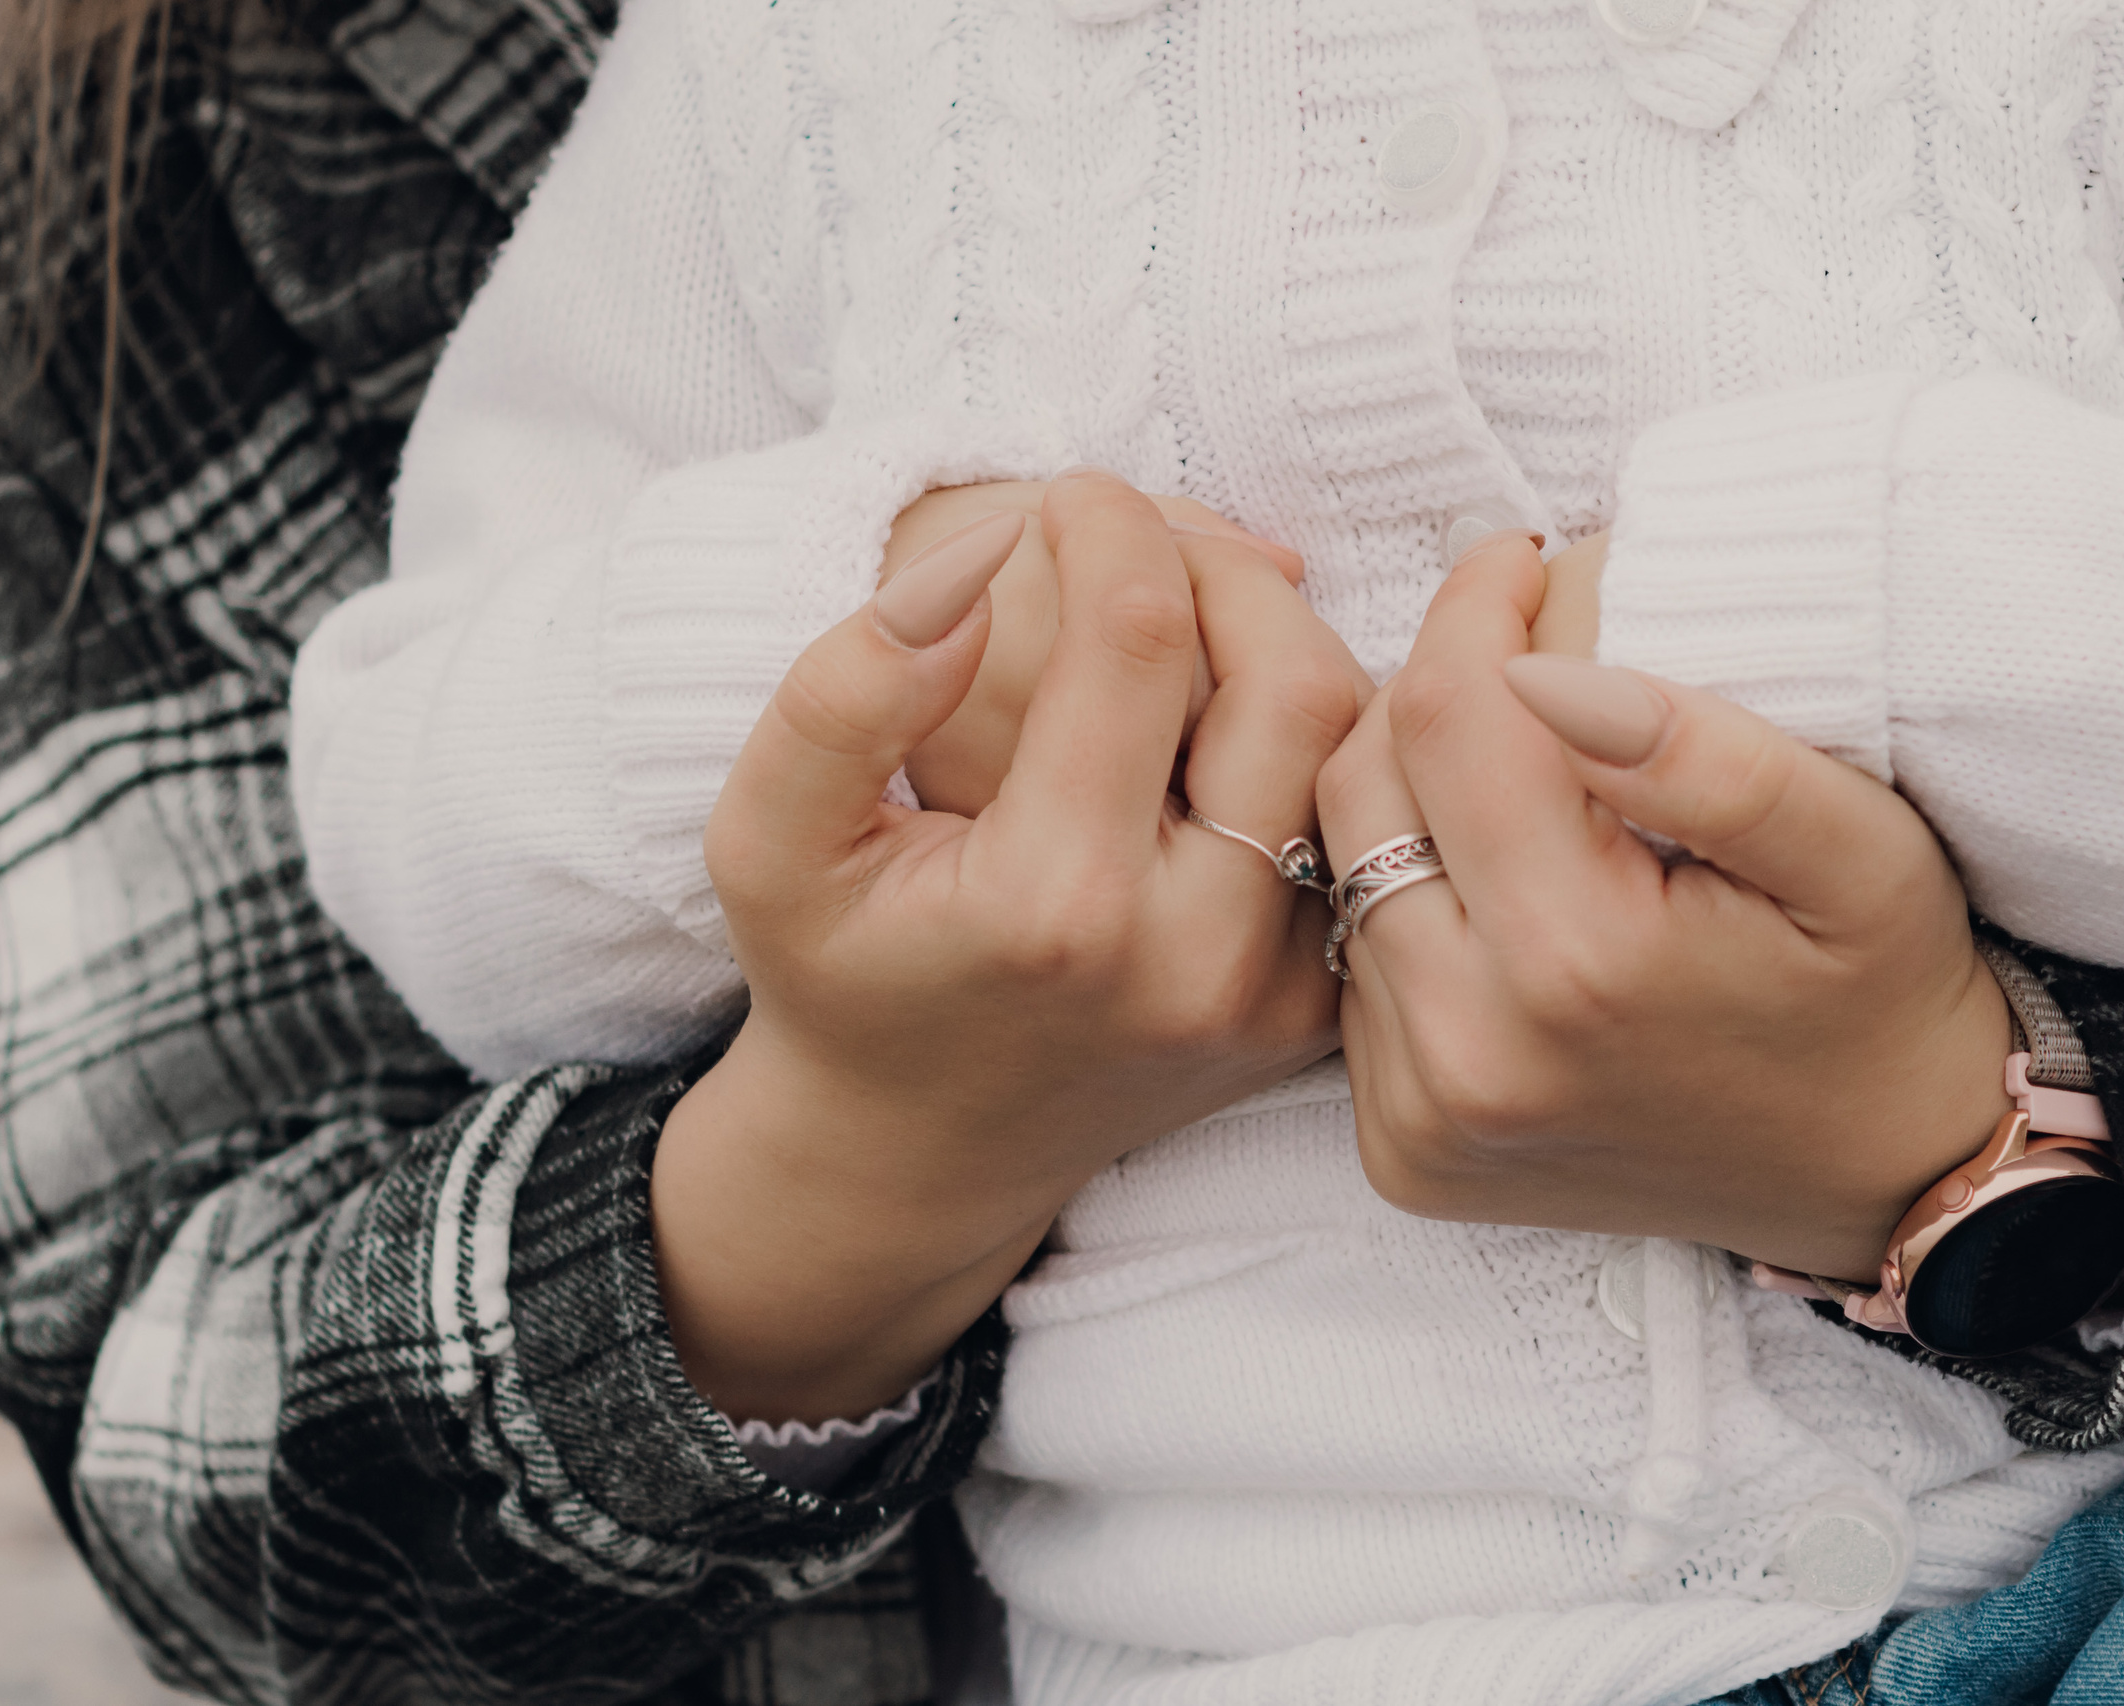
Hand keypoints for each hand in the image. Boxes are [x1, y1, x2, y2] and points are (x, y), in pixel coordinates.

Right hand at [653, 469, 1365, 1422]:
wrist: (912, 1150)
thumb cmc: (837, 971)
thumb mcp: (770, 839)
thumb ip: (845, 695)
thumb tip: (976, 567)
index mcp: (1053, 906)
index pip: (1137, 636)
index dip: (1107, 522)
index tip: (1066, 499)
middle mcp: (1189, 960)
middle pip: (1291, 682)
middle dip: (1224, 571)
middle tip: (1149, 543)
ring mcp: (1267, 996)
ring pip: (1348, 750)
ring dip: (1279, 648)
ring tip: (1185, 620)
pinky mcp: (1311, 1012)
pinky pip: (1353, 829)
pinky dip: (1303, 745)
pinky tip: (1218, 719)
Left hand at [1317, 532, 2010, 1280]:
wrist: (1883, 1184)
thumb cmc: (1877, 996)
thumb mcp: (1859, 851)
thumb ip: (1707, 749)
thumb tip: (1542, 661)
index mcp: (1577, 962)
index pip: (1449, 712)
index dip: (1474, 608)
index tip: (1519, 564)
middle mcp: (1470, 1052)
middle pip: (1361, 783)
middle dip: (1427, 691)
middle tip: (1514, 658)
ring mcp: (1421, 1114)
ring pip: (1336, 869)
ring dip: (1404, 794)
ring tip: (1506, 765)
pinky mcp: (1398, 1152)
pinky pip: (1348, 971)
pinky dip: (1402, 904)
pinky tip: (1489, 888)